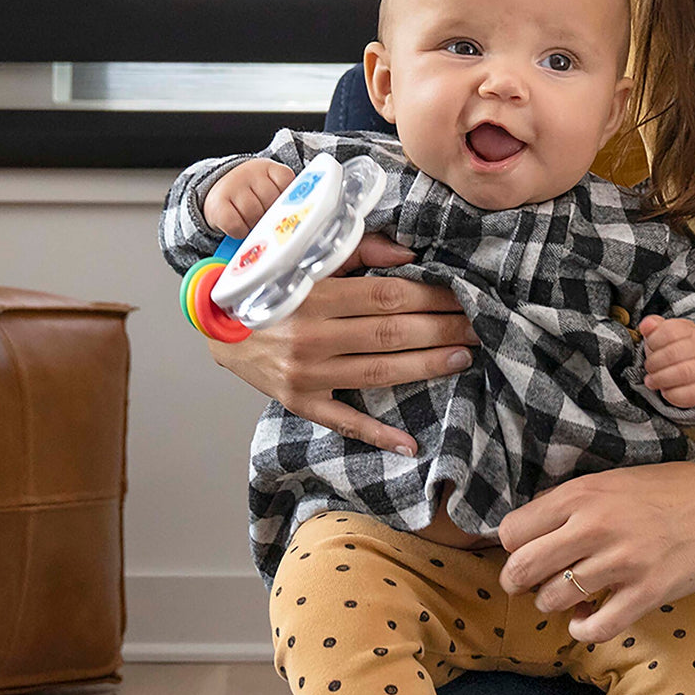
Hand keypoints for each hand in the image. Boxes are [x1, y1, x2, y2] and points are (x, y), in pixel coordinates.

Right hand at [203, 158, 295, 237]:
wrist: (221, 195)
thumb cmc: (255, 197)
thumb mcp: (273, 190)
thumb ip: (286, 199)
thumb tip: (296, 218)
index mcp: (269, 168)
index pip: (285, 182)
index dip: (284, 200)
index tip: (279, 205)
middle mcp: (250, 172)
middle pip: (271, 201)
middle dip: (271, 215)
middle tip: (265, 216)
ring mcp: (233, 186)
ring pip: (254, 214)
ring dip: (255, 224)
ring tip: (252, 221)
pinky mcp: (218, 204)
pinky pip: (235, 225)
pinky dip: (240, 231)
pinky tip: (240, 226)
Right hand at [208, 232, 480, 452]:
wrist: (217, 323)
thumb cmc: (269, 284)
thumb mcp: (305, 257)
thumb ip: (358, 250)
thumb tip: (410, 254)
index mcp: (313, 293)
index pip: (387, 295)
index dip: (431, 296)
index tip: (462, 295)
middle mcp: (310, 336)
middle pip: (392, 334)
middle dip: (441, 329)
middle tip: (477, 325)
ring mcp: (306, 375)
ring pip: (379, 373)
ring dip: (427, 367)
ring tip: (463, 357)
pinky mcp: (300, 402)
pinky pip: (345, 423)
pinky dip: (378, 436)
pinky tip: (410, 444)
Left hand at [497, 462, 694, 641]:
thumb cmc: (672, 490)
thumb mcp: (614, 479)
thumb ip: (573, 502)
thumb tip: (530, 529)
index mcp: (581, 494)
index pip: (512, 530)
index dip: (512, 546)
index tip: (524, 551)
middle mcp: (594, 526)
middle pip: (522, 568)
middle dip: (517, 581)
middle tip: (528, 584)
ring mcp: (620, 563)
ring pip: (553, 599)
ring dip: (552, 604)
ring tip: (567, 598)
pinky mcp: (646, 595)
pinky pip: (595, 629)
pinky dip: (582, 630)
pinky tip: (586, 621)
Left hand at [639, 315, 694, 407]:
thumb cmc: (676, 349)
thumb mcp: (664, 333)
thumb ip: (653, 327)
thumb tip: (646, 325)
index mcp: (690, 331)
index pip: (669, 332)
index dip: (653, 342)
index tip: (650, 348)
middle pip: (673, 354)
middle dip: (653, 363)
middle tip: (649, 367)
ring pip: (682, 373)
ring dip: (660, 379)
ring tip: (651, 380)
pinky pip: (689, 394)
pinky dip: (671, 394)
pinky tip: (665, 390)